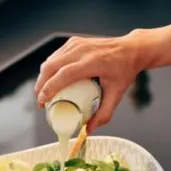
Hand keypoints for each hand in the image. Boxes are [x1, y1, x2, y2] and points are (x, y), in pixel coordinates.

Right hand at [34, 31, 154, 132]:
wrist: (130, 49)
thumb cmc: (124, 70)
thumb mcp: (117, 94)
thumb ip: (104, 113)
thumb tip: (89, 129)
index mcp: (92, 62)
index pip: (64, 74)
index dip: (49, 88)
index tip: (42, 101)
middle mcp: (82, 50)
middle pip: (51, 66)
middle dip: (41, 85)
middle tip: (40, 101)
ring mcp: (77, 44)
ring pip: (51, 60)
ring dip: (43, 77)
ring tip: (43, 92)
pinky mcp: (74, 42)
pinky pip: (56, 56)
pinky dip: (50, 68)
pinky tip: (50, 79)